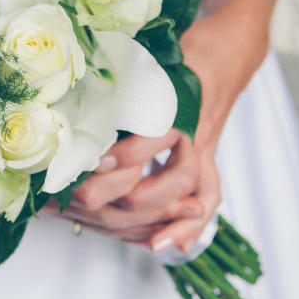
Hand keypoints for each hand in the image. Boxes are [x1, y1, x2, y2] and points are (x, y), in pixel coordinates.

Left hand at [58, 9, 268, 252]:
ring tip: (104, 219)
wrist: (224, 52)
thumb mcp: (145, 58)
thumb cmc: (179, 53)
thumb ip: (117, 75)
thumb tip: (74, 88)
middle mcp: (193, 128)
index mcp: (176, 98)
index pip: (155, 135)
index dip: (126, 153)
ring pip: (189, 190)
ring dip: (154, 214)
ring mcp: (204, 147)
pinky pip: (206, 197)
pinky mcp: (208, 160)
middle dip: (127, 193)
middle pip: (173, 174)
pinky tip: (162, 245)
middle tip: (82, 198)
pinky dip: (186, 226)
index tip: (92, 159)